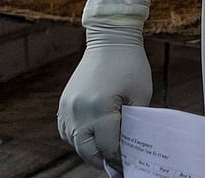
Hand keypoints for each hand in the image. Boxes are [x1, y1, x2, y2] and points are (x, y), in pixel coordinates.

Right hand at [58, 24, 151, 168]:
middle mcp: (79, 111)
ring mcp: (68, 107)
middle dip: (102, 161)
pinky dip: (77, 138)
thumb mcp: (140, 95)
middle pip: (87, 150)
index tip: (128, 165)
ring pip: (74, 142)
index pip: (108, 147)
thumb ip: (133, 122)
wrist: (110, 39)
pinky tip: (90, 139)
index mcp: (101, 109)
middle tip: (115, 167)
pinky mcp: (64, 102)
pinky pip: (66, 130)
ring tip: (104, 156)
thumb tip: (128, 144)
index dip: (119, 159)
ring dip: (88, 151)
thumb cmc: (130, 65)